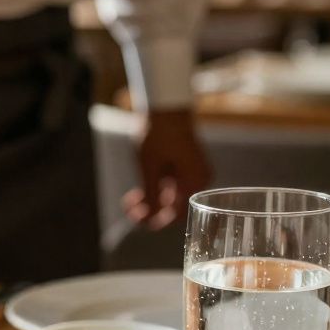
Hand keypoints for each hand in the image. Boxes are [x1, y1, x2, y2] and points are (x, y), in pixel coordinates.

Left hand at [123, 108, 211, 229]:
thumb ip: (150, 195)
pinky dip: (157, 189)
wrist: (166, 106)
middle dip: (151, 211)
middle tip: (130, 210)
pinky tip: (140, 191)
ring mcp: (193, 173)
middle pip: (175, 207)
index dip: (157, 221)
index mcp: (194, 181)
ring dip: (152, 200)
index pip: (177, 214)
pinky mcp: (187, 166)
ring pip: (172, 197)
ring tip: (130, 200)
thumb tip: (148, 217)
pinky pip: (173, 186)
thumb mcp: (149, 167)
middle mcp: (198, 179)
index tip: (140, 222)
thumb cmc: (158, 133)